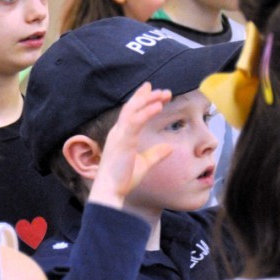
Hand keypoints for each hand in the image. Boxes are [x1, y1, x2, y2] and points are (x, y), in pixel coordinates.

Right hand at [90, 83, 172, 209]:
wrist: (110, 190)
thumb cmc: (123, 179)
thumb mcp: (144, 164)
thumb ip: (156, 154)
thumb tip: (169, 147)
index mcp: (121, 136)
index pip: (131, 113)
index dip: (141, 99)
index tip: (151, 89)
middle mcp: (118, 132)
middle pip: (131, 107)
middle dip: (147, 96)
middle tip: (164, 91)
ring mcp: (119, 135)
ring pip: (133, 110)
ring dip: (148, 100)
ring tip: (164, 94)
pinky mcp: (122, 141)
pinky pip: (135, 122)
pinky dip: (146, 112)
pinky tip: (158, 106)